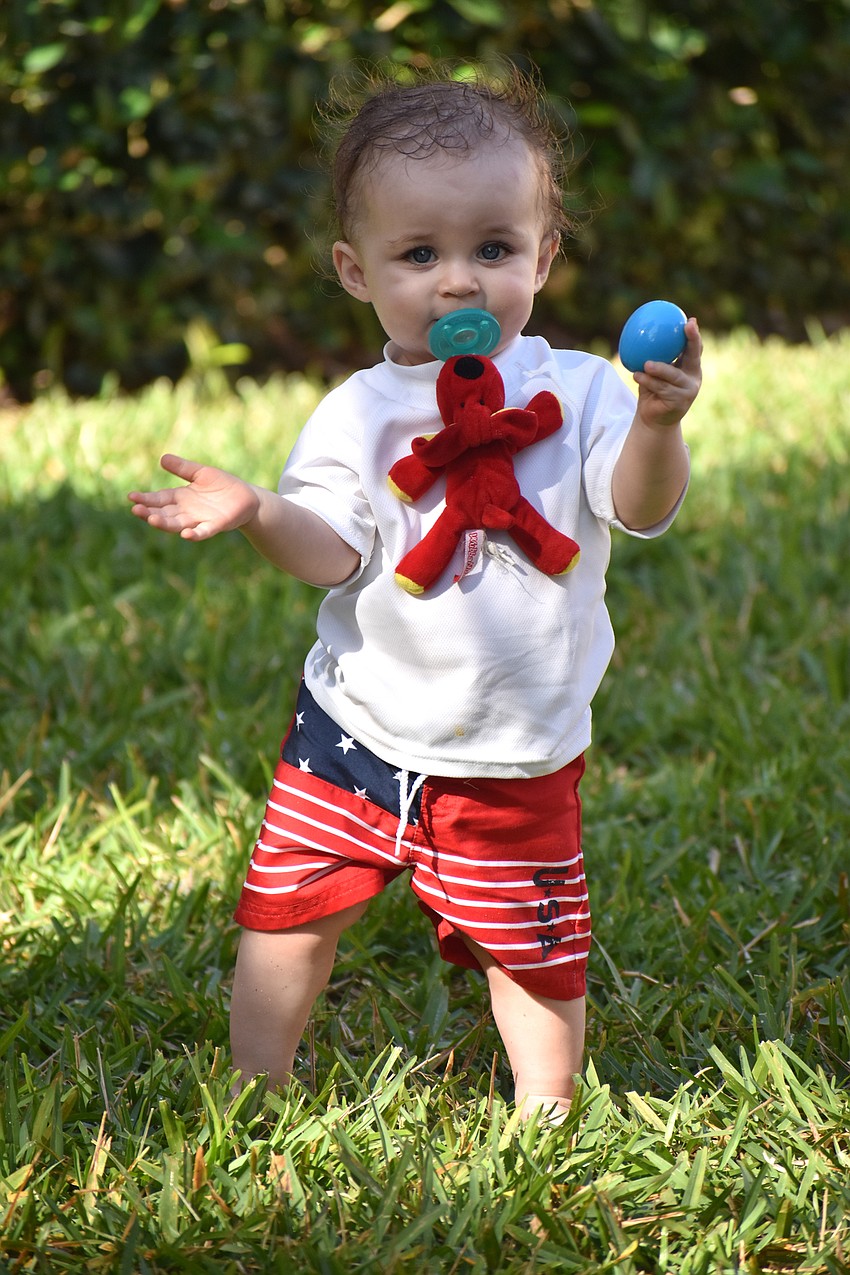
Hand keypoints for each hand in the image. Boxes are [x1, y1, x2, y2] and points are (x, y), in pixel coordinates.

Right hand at [127, 453, 259, 539]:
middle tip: (135, 510)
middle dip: (150, 512)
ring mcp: (200, 520)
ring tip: (152, 520)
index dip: (146, 499)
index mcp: (181, 497)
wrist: (246, 498)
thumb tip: (162, 458)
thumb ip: (183, 468)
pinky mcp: (216, 526)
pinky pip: (203, 532)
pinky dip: (194, 534)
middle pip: (164, 513)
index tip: (131, 497)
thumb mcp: (201, 473)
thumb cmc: (222, 485)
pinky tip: (185, 534)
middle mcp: (187, 511)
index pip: (159, 499)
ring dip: (164, 524)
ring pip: (178, 524)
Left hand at [633, 317, 701, 427]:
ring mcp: (688, 390)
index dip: (694, 335)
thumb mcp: (653, 372)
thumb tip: (638, 332)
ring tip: (646, 364)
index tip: (689, 321)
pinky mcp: (680, 402)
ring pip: (673, 375)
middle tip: (685, 328)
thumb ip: (652, 357)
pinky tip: (637, 375)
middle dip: (692, 341)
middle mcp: (693, 377)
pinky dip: (648, 381)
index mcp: (689, 367)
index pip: (695, 348)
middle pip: (694, 356)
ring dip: (658, 369)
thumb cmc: (652, 391)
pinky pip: (661, 388)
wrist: (654, 419)